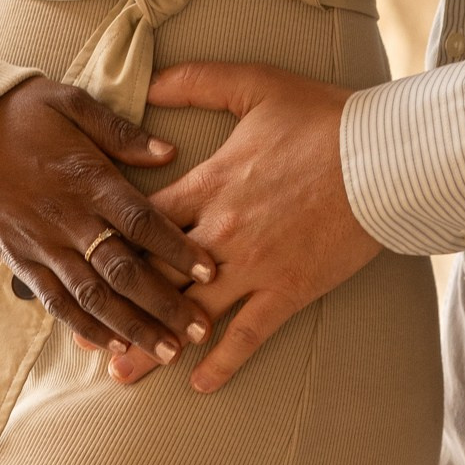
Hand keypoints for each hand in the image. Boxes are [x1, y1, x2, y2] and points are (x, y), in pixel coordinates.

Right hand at [0, 77, 217, 367]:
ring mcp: (42, 245)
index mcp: (86, 177)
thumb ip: (121, 131)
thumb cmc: (21, 112)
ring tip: (166, 352)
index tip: (212, 270)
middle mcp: (67, 218)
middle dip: (164, 303)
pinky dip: (84, 328)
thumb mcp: (71, 102)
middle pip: (122, 269)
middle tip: (200, 330)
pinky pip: (56, 302)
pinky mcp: (22, 261)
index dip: (177, 247)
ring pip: (92, 296)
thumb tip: (169, 152)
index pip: (140, 219)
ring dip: (131, 327)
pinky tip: (112, 347)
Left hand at [109, 63, 380, 394]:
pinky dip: (223, 362)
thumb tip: (151, 80)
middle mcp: (222, 230)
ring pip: (192, 313)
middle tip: (83, 334)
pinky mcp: (288, 288)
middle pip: (155, 275)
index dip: (110, 239)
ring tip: (121, 373)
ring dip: (154, 344)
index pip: (144, 219)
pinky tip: (199, 383)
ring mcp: (255, 265)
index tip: (82, 258)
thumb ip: (198, 81)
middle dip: (117, 305)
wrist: (383, 156)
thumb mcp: (255, 84)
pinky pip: (248, 334)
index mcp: (210, 183)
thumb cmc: (322, 117)